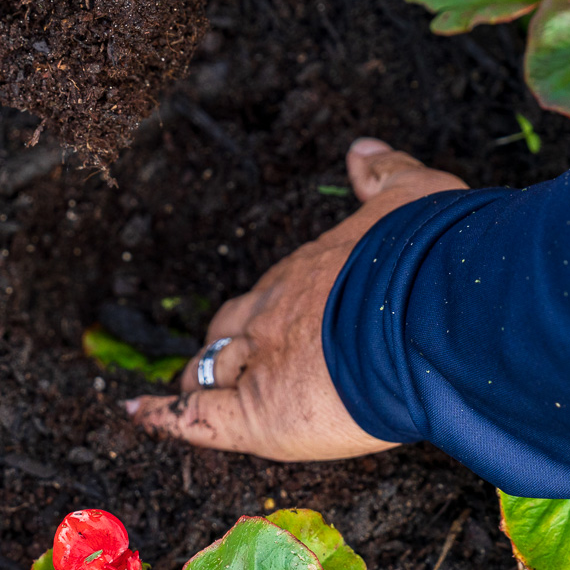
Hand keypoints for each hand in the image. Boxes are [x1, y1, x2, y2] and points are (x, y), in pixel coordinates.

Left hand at [125, 139, 464, 460]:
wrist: (429, 312)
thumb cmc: (428, 257)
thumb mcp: (415, 195)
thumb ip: (385, 173)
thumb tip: (363, 150)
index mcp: (307, 271)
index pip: (273, 292)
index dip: (266, 310)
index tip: (271, 320)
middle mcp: (274, 313)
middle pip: (230, 327)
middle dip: (226, 343)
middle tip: (231, 360)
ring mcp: (260, 363)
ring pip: (212, 372)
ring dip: (203, 380)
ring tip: (190, 392)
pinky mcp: (260, 416)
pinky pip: (199, 418)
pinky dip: (166, 417)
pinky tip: (140, 414)